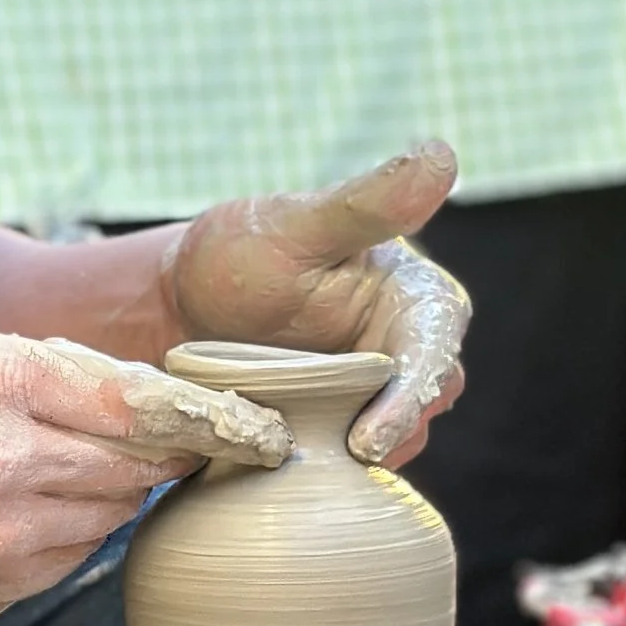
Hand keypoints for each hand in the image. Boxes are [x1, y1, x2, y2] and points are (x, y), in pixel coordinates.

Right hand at [0, 332, 288, 621]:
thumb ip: (76, 377)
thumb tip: (178, 410)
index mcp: (2, 387)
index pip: (144, 411)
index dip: (208, 424)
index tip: (253, 433)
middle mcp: (2, 469)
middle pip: (135, 473)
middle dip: (150, 460)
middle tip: (148, 447)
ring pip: (108, 523)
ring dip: (101, 500)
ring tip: (44, 473)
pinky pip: (65, 564)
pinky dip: (60, 538)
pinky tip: (9, 513)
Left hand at [162, 141, 469, 465]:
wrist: (184, 302)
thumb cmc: (243, 251)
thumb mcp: (296, 225)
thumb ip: (368, 202)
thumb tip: (442, 155)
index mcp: (418, 299)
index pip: (434, 352)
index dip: (409, 397)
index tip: (370, 439)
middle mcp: (410, 349)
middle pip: (424, 405)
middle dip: (388, 433)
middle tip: (338, 457)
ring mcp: (379, 393)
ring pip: (393, 441)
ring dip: (355, 458)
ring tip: (303, 461)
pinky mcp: (345, 428)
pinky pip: (351, 464)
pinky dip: (328, 471)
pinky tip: (287, 471)